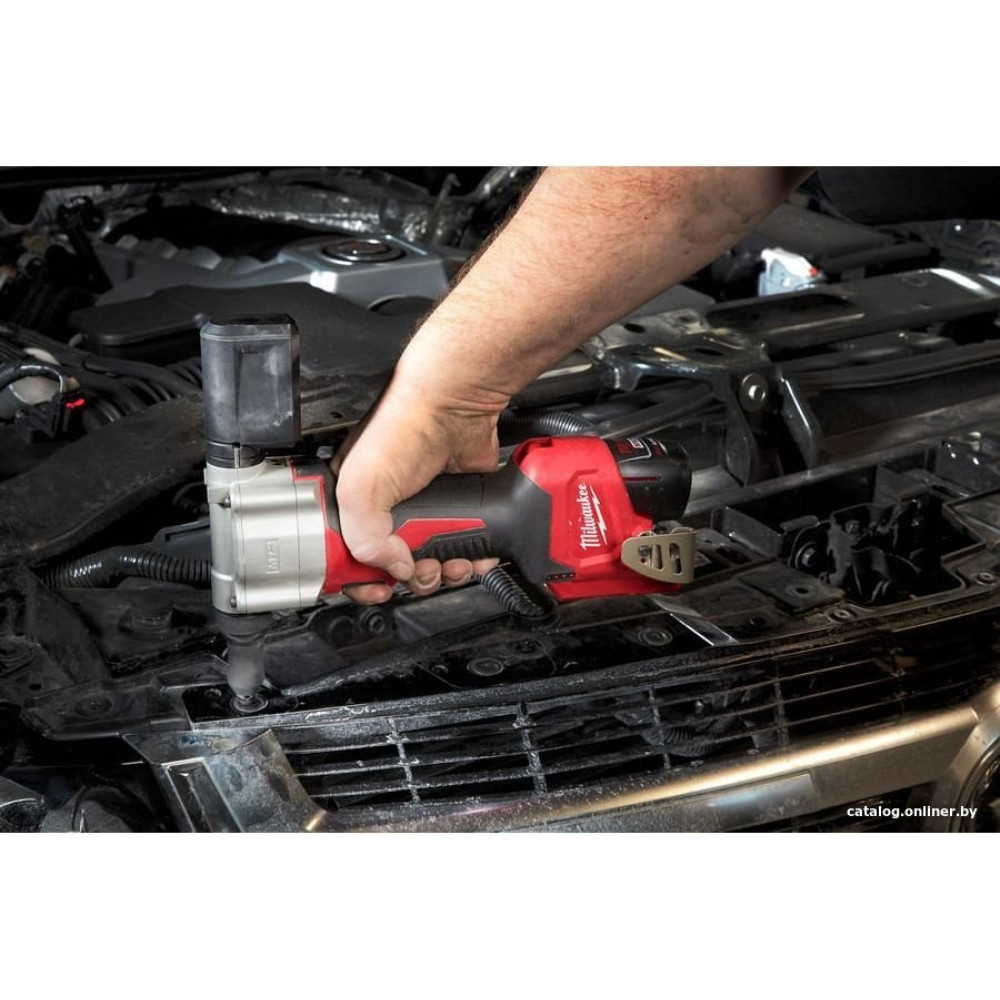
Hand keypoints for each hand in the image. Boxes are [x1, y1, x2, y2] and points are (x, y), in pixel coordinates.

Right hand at [332, 355, 505, 603]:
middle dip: (411, 579)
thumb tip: (393, 567)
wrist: (455, 405)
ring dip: (444, 573)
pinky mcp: (460, 509)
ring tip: (451, 562)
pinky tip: (472, 555)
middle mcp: (388, 511)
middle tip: (420, 570)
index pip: (348, 559)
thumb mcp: (361, 486)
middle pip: (395, 568)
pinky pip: (466, 548)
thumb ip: (364, 538)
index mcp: (354, 506)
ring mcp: (427, 512)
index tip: (377, 590)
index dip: (361, 581)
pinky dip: (472, 560)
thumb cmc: (402, 427)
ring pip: (433, 563)